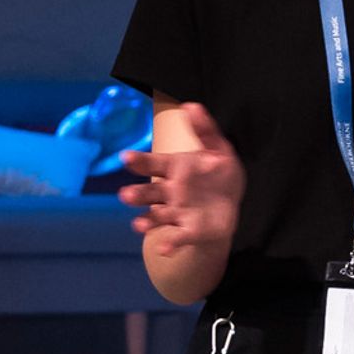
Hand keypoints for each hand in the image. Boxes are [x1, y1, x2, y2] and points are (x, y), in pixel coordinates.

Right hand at [115, 102, 242, 270]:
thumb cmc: (219, 175)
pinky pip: (177, 237)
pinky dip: (169, 243)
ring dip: (146, 220)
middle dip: (137, 195)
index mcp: (175, 169)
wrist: (229, 206)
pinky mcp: (189, 230)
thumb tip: (191, 105)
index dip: (140, 162)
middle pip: (150, 193)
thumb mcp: (218, 148)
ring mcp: (177, 212)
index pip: (153, 164)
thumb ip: (205, 129)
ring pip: (157, 216)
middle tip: (124, 195)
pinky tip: (163, 249)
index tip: (125, 158)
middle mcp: (171, 191)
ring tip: (138, 224)